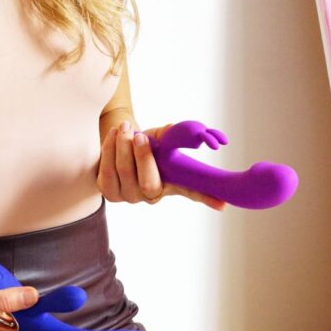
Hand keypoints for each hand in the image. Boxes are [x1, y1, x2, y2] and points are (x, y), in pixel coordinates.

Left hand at [97, 120, 225, 209]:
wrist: (114, 144)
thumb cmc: (141, 142)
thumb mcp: (158, 138)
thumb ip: (170, 135)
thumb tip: (179, 130)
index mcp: (168, 184)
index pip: (191, 192)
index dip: (206, 198)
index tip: (223, 203)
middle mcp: (149, 195)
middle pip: (149, 183)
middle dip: (143, 156)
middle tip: (140, 135)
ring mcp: (128, 196)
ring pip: (125, 173)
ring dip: (123, 146)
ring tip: (125, 127)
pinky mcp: (108, 191)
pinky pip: (107, 170)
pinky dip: (110, 148)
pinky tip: (114, 133)